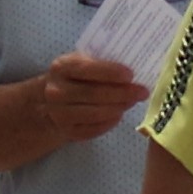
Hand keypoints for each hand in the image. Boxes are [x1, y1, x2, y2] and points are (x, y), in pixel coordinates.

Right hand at [23, 50, 146, 144]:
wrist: (49, 100)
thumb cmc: (75, 76)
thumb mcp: (81, 62)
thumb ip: (101, 62)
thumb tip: (134, 67)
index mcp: (61, 67)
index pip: (87, 69)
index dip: (110, 73)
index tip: (131, 75)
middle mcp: (56, 91)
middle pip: (94, 94)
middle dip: (122, 93)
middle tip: (142, 92)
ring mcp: (59, 113)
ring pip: (95, 114)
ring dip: (118, 108)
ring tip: (133, 102)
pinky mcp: (66, 131)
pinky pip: (93, 130)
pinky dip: (110, 123)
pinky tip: (119, 114)